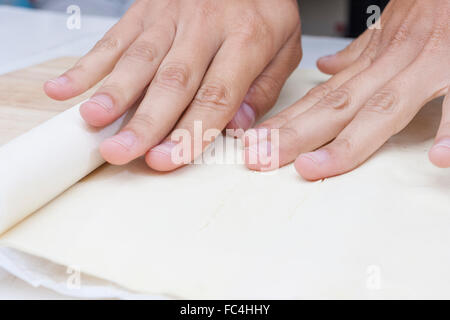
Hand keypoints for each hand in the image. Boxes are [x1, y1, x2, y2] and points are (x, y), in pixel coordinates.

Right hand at [44, 0, 300, 169]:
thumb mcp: (285, 45)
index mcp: (247, 38)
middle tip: (121, 152)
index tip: (166, 160)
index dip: (190, 130)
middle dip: (145, 121)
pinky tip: (66, 88)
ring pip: (139, 58)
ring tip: (92, 121)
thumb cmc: (263, 7)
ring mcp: (171, 16)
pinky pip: (115, 38)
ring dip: (114, 91)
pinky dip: (88, 64)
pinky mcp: (146, 10)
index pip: (216, 93)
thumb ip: (264, 88)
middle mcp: (206, 26)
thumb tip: (235, 128)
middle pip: (172, 80)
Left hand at [245, 0, 449, 179]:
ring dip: (345, 143)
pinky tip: (436, 158)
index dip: (285, 123)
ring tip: (312, 169)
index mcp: (372, 62)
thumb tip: (325, 69)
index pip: (320, 98)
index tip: (254, 143)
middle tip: (260, 159)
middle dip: (294, 137)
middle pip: (336, 108)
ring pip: (379, 109)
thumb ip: (357, 54)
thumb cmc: (433, 5)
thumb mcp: (388, 28)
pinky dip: (448, 130)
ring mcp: (426, 68)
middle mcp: (390, 66)